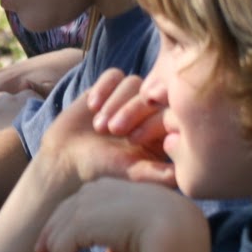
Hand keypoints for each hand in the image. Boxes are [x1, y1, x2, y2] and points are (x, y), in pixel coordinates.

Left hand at [35, 178, 203, 251]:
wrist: (178, 229)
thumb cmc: (172, 233)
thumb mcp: (143, 236)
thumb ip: (121, 246)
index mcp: (107, 189)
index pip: (75, 210)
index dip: (67, 234)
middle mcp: (91, 192)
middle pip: (58, 222)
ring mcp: (82, 205)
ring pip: (58, 240)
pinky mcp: (78, 223)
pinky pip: (60, 251)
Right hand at [38, 70, 174, 187]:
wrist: (67, 152)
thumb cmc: (102, 165)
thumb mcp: (132, 171)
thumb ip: (159, 174)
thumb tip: (185, 177)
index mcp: (161, 129)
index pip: (170, 111)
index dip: (151, 121)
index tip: (131, 139)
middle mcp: (149, 109)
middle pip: (151, 95)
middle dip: (130, 112)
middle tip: (112, 131)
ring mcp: (129, 95)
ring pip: (133, 82)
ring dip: (114, 103)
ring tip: (99, 125)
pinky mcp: (108, 85)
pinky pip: (114, 74)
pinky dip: (103, 89)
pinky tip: (91, 107)